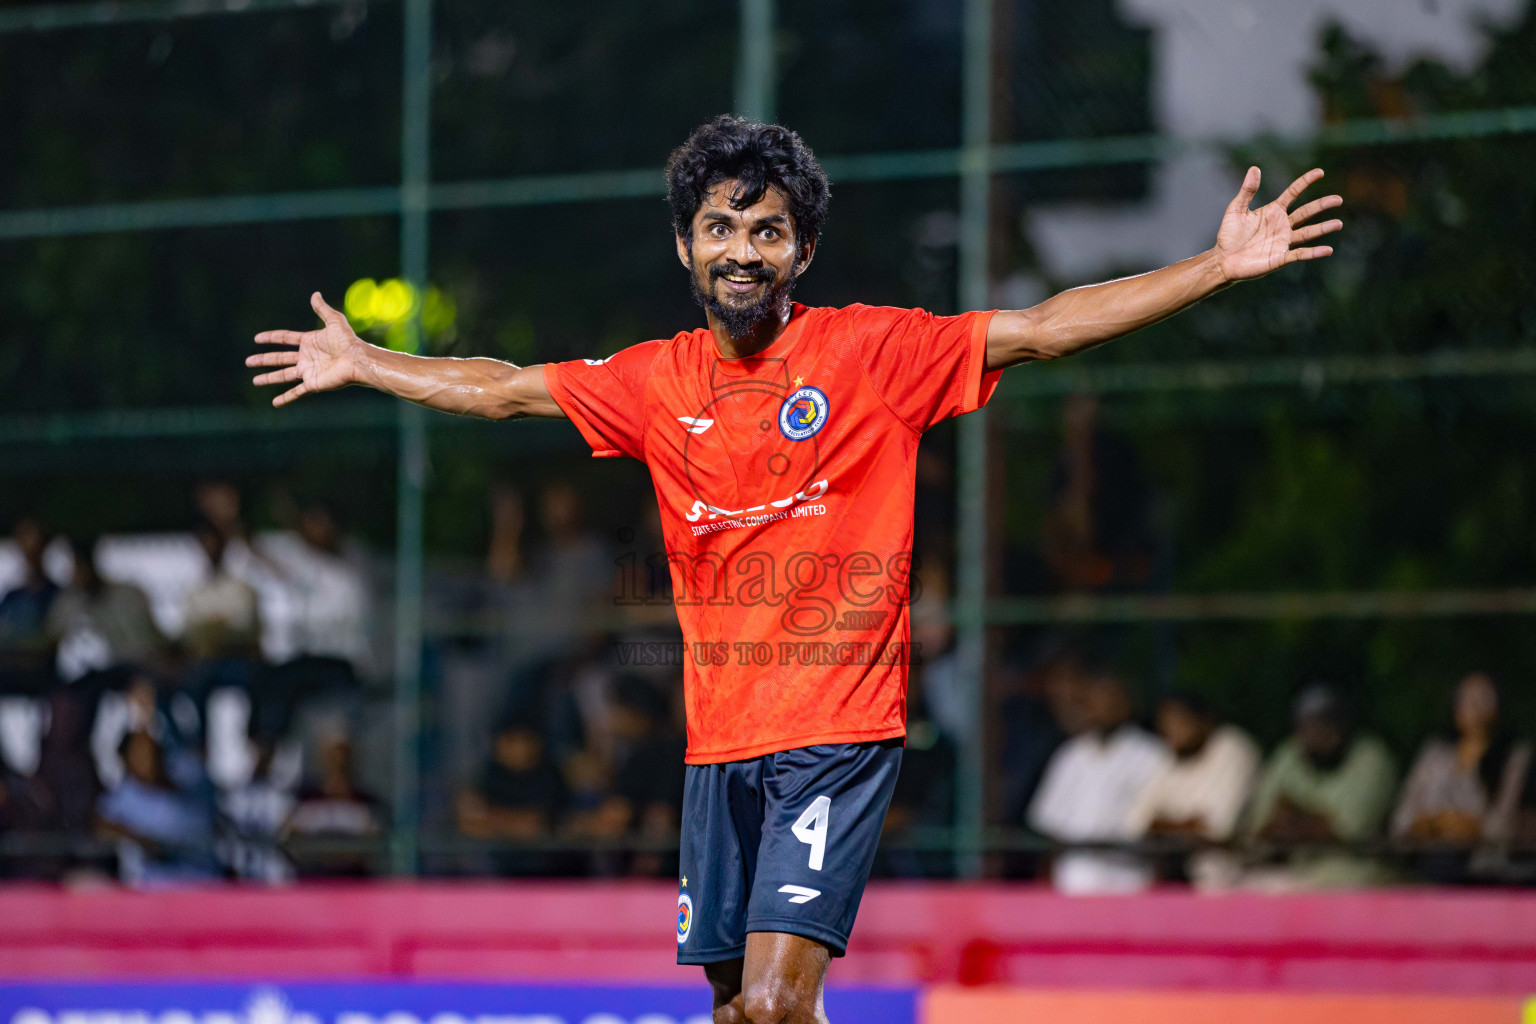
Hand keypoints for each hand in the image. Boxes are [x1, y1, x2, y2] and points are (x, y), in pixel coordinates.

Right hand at [247, 292, 367, 406]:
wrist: (357, 360)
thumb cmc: (348, 341)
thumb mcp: (334, 320)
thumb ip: (322, 309)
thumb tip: (315, 294)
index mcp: (309, 342)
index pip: (285, 339)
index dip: (271, 338)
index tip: (257, 339)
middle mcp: (306, 357)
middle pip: (280, 358)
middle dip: (263, 360)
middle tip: (248, 362)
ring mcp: (308, 371)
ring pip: (283, 376)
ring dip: (268, 378)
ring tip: (254, 381)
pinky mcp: (313, 383)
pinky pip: (296, 392)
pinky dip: (286, 398)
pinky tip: (275, 403)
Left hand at [1214, 167, 1342, 282]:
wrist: (1223, 260)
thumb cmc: (1229, 235)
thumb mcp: (1236, 210)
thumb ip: (1247, 191)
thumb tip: (1255, 168)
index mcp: (1273, 211)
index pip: (1293, 193)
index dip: (1305, 182)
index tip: (1319, 172)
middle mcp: (1282, 225)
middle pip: (1306, 212)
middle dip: (1322, 205)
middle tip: (1338, 199)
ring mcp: (1283, 241)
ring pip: (1308, 232)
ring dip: (1323, 228)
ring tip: (1338, 223)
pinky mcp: (1280, 257)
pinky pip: (1300, 254)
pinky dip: (1314, 252)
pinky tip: (1328, 250)